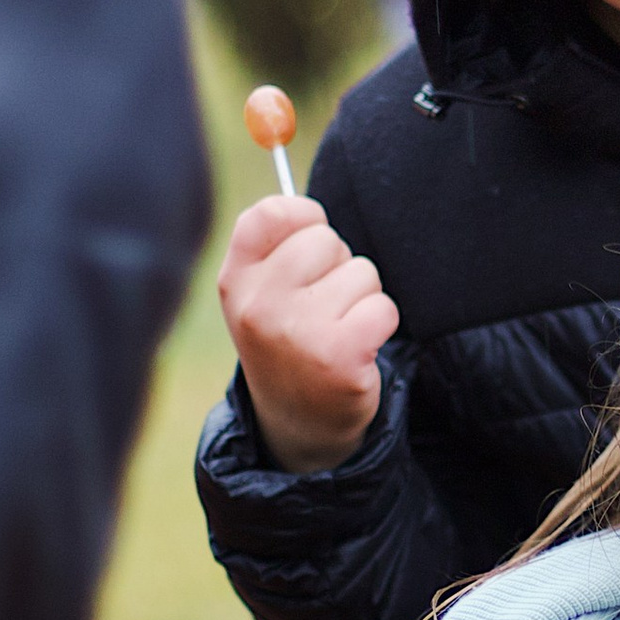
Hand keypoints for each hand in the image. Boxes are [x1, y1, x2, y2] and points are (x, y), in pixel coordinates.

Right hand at [218, 194, 397, 472]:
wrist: (300, 423)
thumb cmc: (290, 341)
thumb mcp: (264, 294)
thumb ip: (278, 244)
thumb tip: (302, 196)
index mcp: (235, 281)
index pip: (271, 212)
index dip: (304, 218)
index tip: (309, 250)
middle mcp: (259, 305)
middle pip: (326, 239)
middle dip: (338, 267)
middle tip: (323, 308)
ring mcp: (297, 331)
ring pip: (362, 272)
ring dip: (362, 299)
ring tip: (338, 331)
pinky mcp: (339, 356)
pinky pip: (384, 307)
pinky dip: (380, 325)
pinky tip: (357, 350)